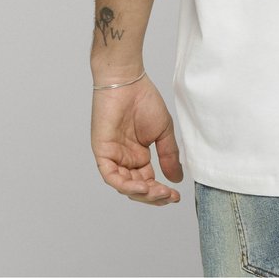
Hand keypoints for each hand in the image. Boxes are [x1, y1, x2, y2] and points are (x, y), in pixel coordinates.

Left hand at [91, 74, 182, 204]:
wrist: (128, 81)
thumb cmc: (144, 100)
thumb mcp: (163, 131)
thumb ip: (168, 155)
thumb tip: (176, 179)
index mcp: (138, 155)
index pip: (148, 182)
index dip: (161, 192)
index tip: (176, 196)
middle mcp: (124, 159)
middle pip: (136, 188)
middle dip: (153, 196)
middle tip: (169, 196)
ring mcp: (113, 157)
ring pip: (124, 186)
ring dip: (141, 193)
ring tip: (159, 193)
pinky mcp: (102, 152)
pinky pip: (111, 176)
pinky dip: (125, 185)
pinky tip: (142, 187)